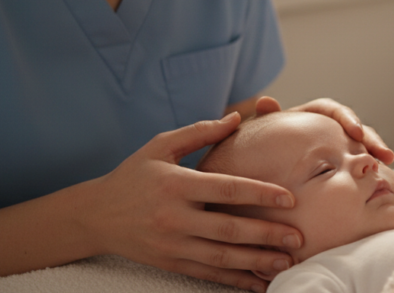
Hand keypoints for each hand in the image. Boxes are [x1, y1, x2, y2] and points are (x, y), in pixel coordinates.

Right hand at [80, 112, 301, 291]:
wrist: (95, 215)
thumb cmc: (134, 175)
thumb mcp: (160, 146)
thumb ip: (200, 132)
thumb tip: (237, 117)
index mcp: (176, 184)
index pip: (226, 189)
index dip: (260, 194)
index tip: (290, 198)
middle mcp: (174, 217)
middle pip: (229, 229)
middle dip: (266, 234)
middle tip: (298, 237)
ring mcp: (172, 244)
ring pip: (222, 257)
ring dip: (257, 261)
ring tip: (286, 262)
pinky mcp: (170, 263)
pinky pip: (208, 274)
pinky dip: (235, 280)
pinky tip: (258, 282)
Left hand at [255, 96, 393, 164]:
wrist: (259, 165)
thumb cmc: (261, 145)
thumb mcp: (263, 131)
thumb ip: (266, 118)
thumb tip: (266, 101)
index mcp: (311, 114)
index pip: (333, 110)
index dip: (347, 119)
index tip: (355, 132)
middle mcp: (327, 127)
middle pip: (354, 127)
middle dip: (371, 138)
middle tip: (384, 154)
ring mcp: (335, 144)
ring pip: (361, 144)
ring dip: (376, 151)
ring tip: (388, 163)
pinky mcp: (340, 161)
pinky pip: (358, 160)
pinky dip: (368, 166)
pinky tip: (378, 179)